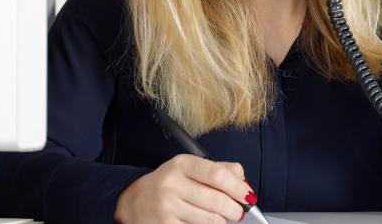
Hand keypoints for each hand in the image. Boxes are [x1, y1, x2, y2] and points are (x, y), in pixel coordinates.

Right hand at [114, 154, 254, 223]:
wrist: (133, 201)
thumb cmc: (168, 183)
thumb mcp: (189, 167)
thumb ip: (219, 169)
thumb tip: (243, 183)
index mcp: (182, 164)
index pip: (217, 175)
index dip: (237, 187)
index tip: (247, 195)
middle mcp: (172, 184)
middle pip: (216, 200)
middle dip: (234, 209)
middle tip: (238, 211)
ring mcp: (167, 207)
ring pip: (210, 219)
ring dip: (222, 220)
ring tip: (221, 216)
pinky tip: (205, 221)